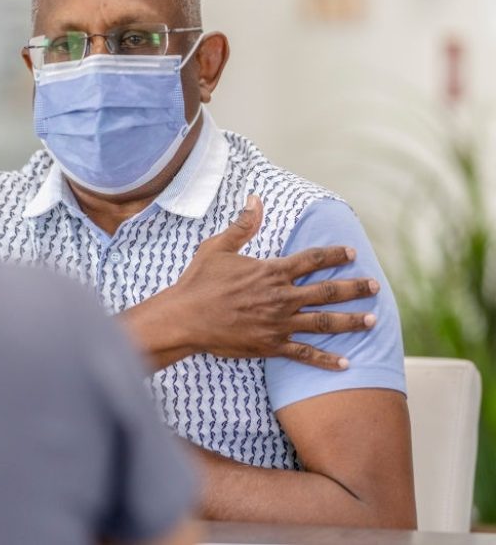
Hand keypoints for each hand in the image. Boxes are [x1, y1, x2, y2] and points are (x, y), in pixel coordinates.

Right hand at [172, 195, 378, 369]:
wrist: (185, 318)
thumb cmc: (199, 281)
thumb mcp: (218, 247)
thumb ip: (242, 225)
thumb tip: (255, 199)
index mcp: (271, 271)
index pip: (311, 260)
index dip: (334, 255)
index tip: (352, 253)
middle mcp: (281, 297)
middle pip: (326, 291)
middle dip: (354, 288)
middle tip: (375, 287)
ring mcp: (278, 323)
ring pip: (323, 322)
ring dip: (350, 322)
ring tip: (372, 321)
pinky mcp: (271, 345)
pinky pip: (304, 353)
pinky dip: (326, 359)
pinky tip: (346, 363)